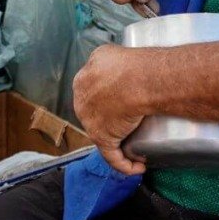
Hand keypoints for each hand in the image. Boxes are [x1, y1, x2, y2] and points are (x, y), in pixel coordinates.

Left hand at [73, 44, 147, 174]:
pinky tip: (137, 167)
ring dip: (118, 142)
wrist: (136, 79)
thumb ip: (104, 59)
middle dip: (112, 119)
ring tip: (137, 141)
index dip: (107, 97)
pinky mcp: (102, 138)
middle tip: (134, 119)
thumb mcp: (108, 52)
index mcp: (81, 81)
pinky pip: (112, 156)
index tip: (124, 99)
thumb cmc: (128, 64)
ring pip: (104, 135)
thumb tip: (112, 67)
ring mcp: (90, 122)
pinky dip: (125, 164)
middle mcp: (81, 102)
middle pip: (96, 113)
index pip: (92, 92)